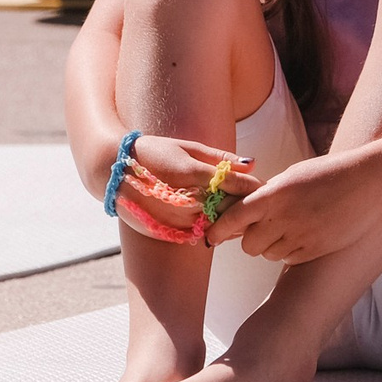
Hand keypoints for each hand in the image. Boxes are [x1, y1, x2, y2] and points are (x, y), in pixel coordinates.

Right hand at [118, 134, 258, 237]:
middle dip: (249, 206)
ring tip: (243, 214)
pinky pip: (202, 234)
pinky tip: (219, 222)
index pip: (239, 186)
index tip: (267, 186)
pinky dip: (214, 229)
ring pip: (220, 225)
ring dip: (234, 221)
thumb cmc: (153, 153)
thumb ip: (220, 158)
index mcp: (195, 174)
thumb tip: (252, 165)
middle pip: (232, 209)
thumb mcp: (187, 147)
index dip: (256, 188)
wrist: (114, 173)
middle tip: (263, 203)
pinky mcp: (171, 233)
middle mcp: (190, 199)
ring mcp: (180, 219)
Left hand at [209, 150, 381, 264]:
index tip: (211, 238)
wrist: (368, 182)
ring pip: (268, 254)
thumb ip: (269, 194)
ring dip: (272, 246)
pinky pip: (289, 259)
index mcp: (274, 194)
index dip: (219, 230)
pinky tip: (305, 235)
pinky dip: (290, 252)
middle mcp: (284, 217)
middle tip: (261, 231)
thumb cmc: (329, 174)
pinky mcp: (316, 249)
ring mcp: (301, 236)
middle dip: (250, 241)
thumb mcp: (293, 176)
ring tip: (290, 229)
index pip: (234, 218)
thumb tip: (246, 209)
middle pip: (249, 245)